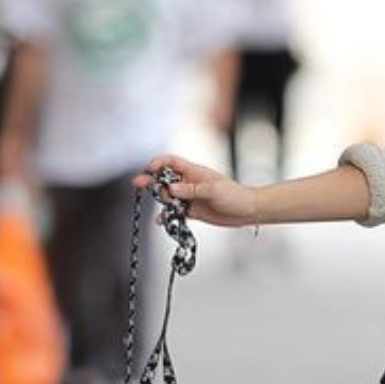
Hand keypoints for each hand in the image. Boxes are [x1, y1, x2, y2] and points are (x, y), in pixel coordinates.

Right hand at [135, 154, 257, 228]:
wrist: (246, 211)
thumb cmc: (234, 195)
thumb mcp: (213, 190)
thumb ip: (191, 189)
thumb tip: (171, 188)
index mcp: (193, 172)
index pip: (170, 162)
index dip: (157, 163)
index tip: (149, 170)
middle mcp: (188, 183)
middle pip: (164, 179)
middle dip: (150, 181)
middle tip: (138, 184)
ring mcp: (189, 197)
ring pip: (167, 197)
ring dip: (161, 201)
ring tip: (165, 208)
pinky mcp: (192, 211)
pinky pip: (174, 212)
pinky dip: (167, 216)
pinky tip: (161, 221)